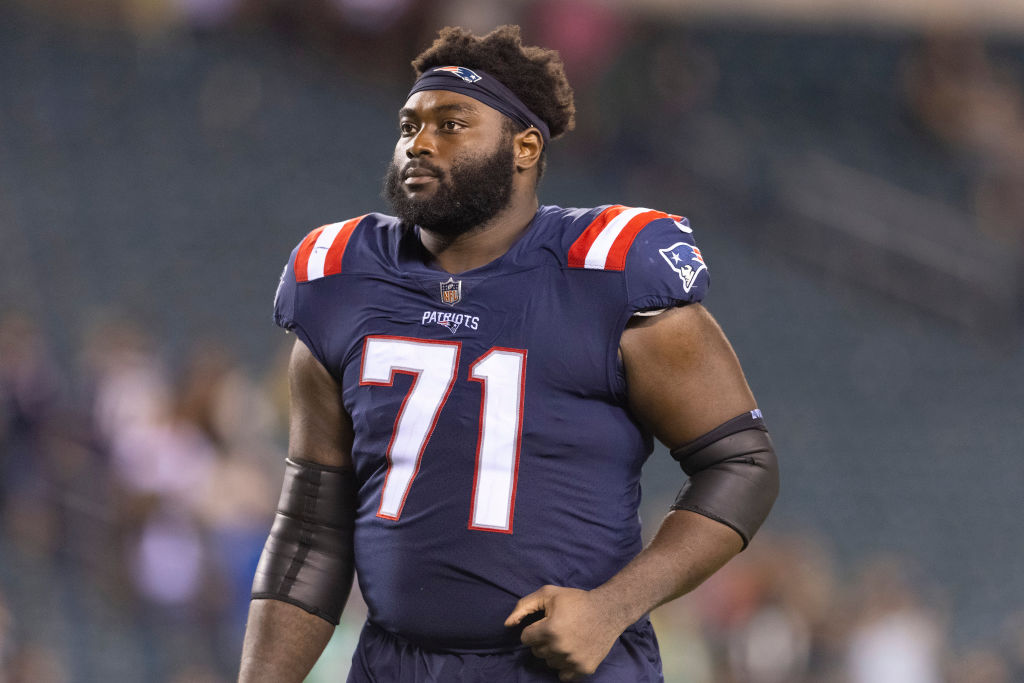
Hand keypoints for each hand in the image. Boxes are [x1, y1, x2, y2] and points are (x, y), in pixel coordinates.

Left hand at [504, 585, 624, 680]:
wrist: (608, 610)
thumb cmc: (576, 601)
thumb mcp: (548, 594)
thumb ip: (523, 606)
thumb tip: (507, 625)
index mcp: (549, 630)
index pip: (526, 638)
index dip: (534, 629)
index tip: (546, 623)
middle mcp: (559, 648)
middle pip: (537, 651)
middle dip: (543, 641)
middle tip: (558, 629)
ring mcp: (572, 661)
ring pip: (549, 663)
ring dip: (554, 653)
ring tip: (567, 638)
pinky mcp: (584, 669)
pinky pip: (563, 675)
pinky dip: (565, 666)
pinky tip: (571, 652)